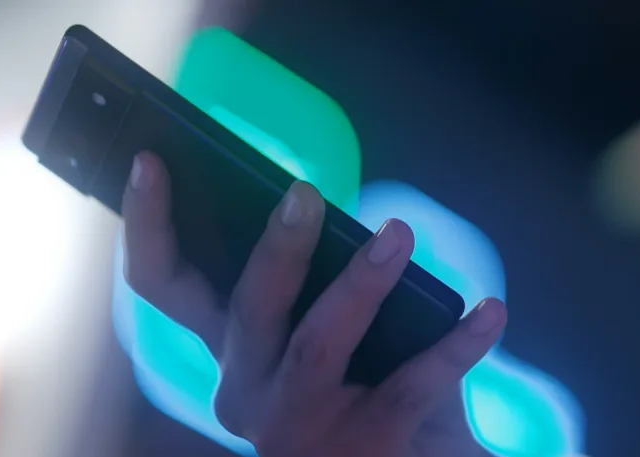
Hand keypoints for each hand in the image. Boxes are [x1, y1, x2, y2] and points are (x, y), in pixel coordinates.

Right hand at [121, 151, 504, 456]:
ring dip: (360, 284)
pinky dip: (456, 344)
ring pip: (317, 344)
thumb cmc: (368, 389)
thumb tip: (341, 216)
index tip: (149, 159)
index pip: (165, 287)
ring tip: (400, 233)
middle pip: (246, 309)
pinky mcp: (365, 448)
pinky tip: (491, 312)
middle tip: (305, 193)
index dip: (149, 224)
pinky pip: (412, 384)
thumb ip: (320, 286)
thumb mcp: (328, 336)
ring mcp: (300, 427)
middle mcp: (247, 393)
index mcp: (234, 352)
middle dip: (275, 247)